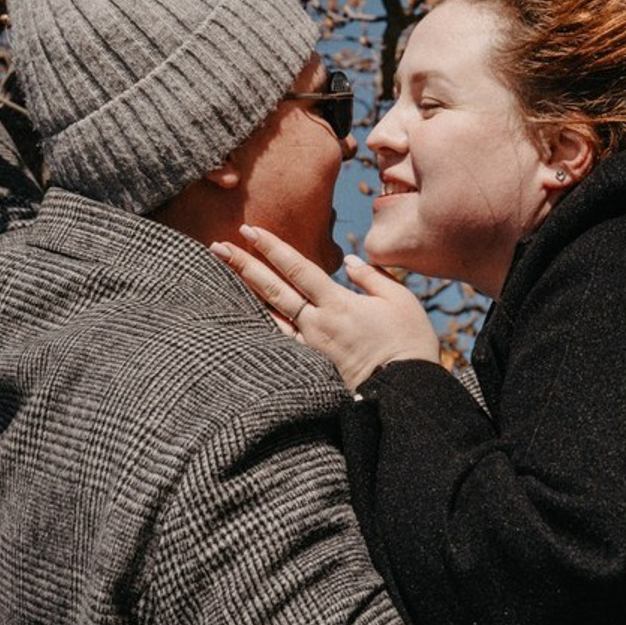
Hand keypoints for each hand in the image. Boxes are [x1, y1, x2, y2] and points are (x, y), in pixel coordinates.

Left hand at [210, 224, 439, 389]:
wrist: (405, 394)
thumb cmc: (409, 344)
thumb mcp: (400, 301)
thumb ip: (372, 277)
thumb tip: (350, 261)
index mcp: (338, 303)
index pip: (297, 268)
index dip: (272, 247)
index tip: (250, 230)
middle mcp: (317, 323)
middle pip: (272, 289)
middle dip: (244, 265)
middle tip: (217, 246)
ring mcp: (311, 347)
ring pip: (270, 315)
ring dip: (246, 293)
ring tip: (223, 275)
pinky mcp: (311, 366)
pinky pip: (281, 340)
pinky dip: (262, 323)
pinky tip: (249, 314)